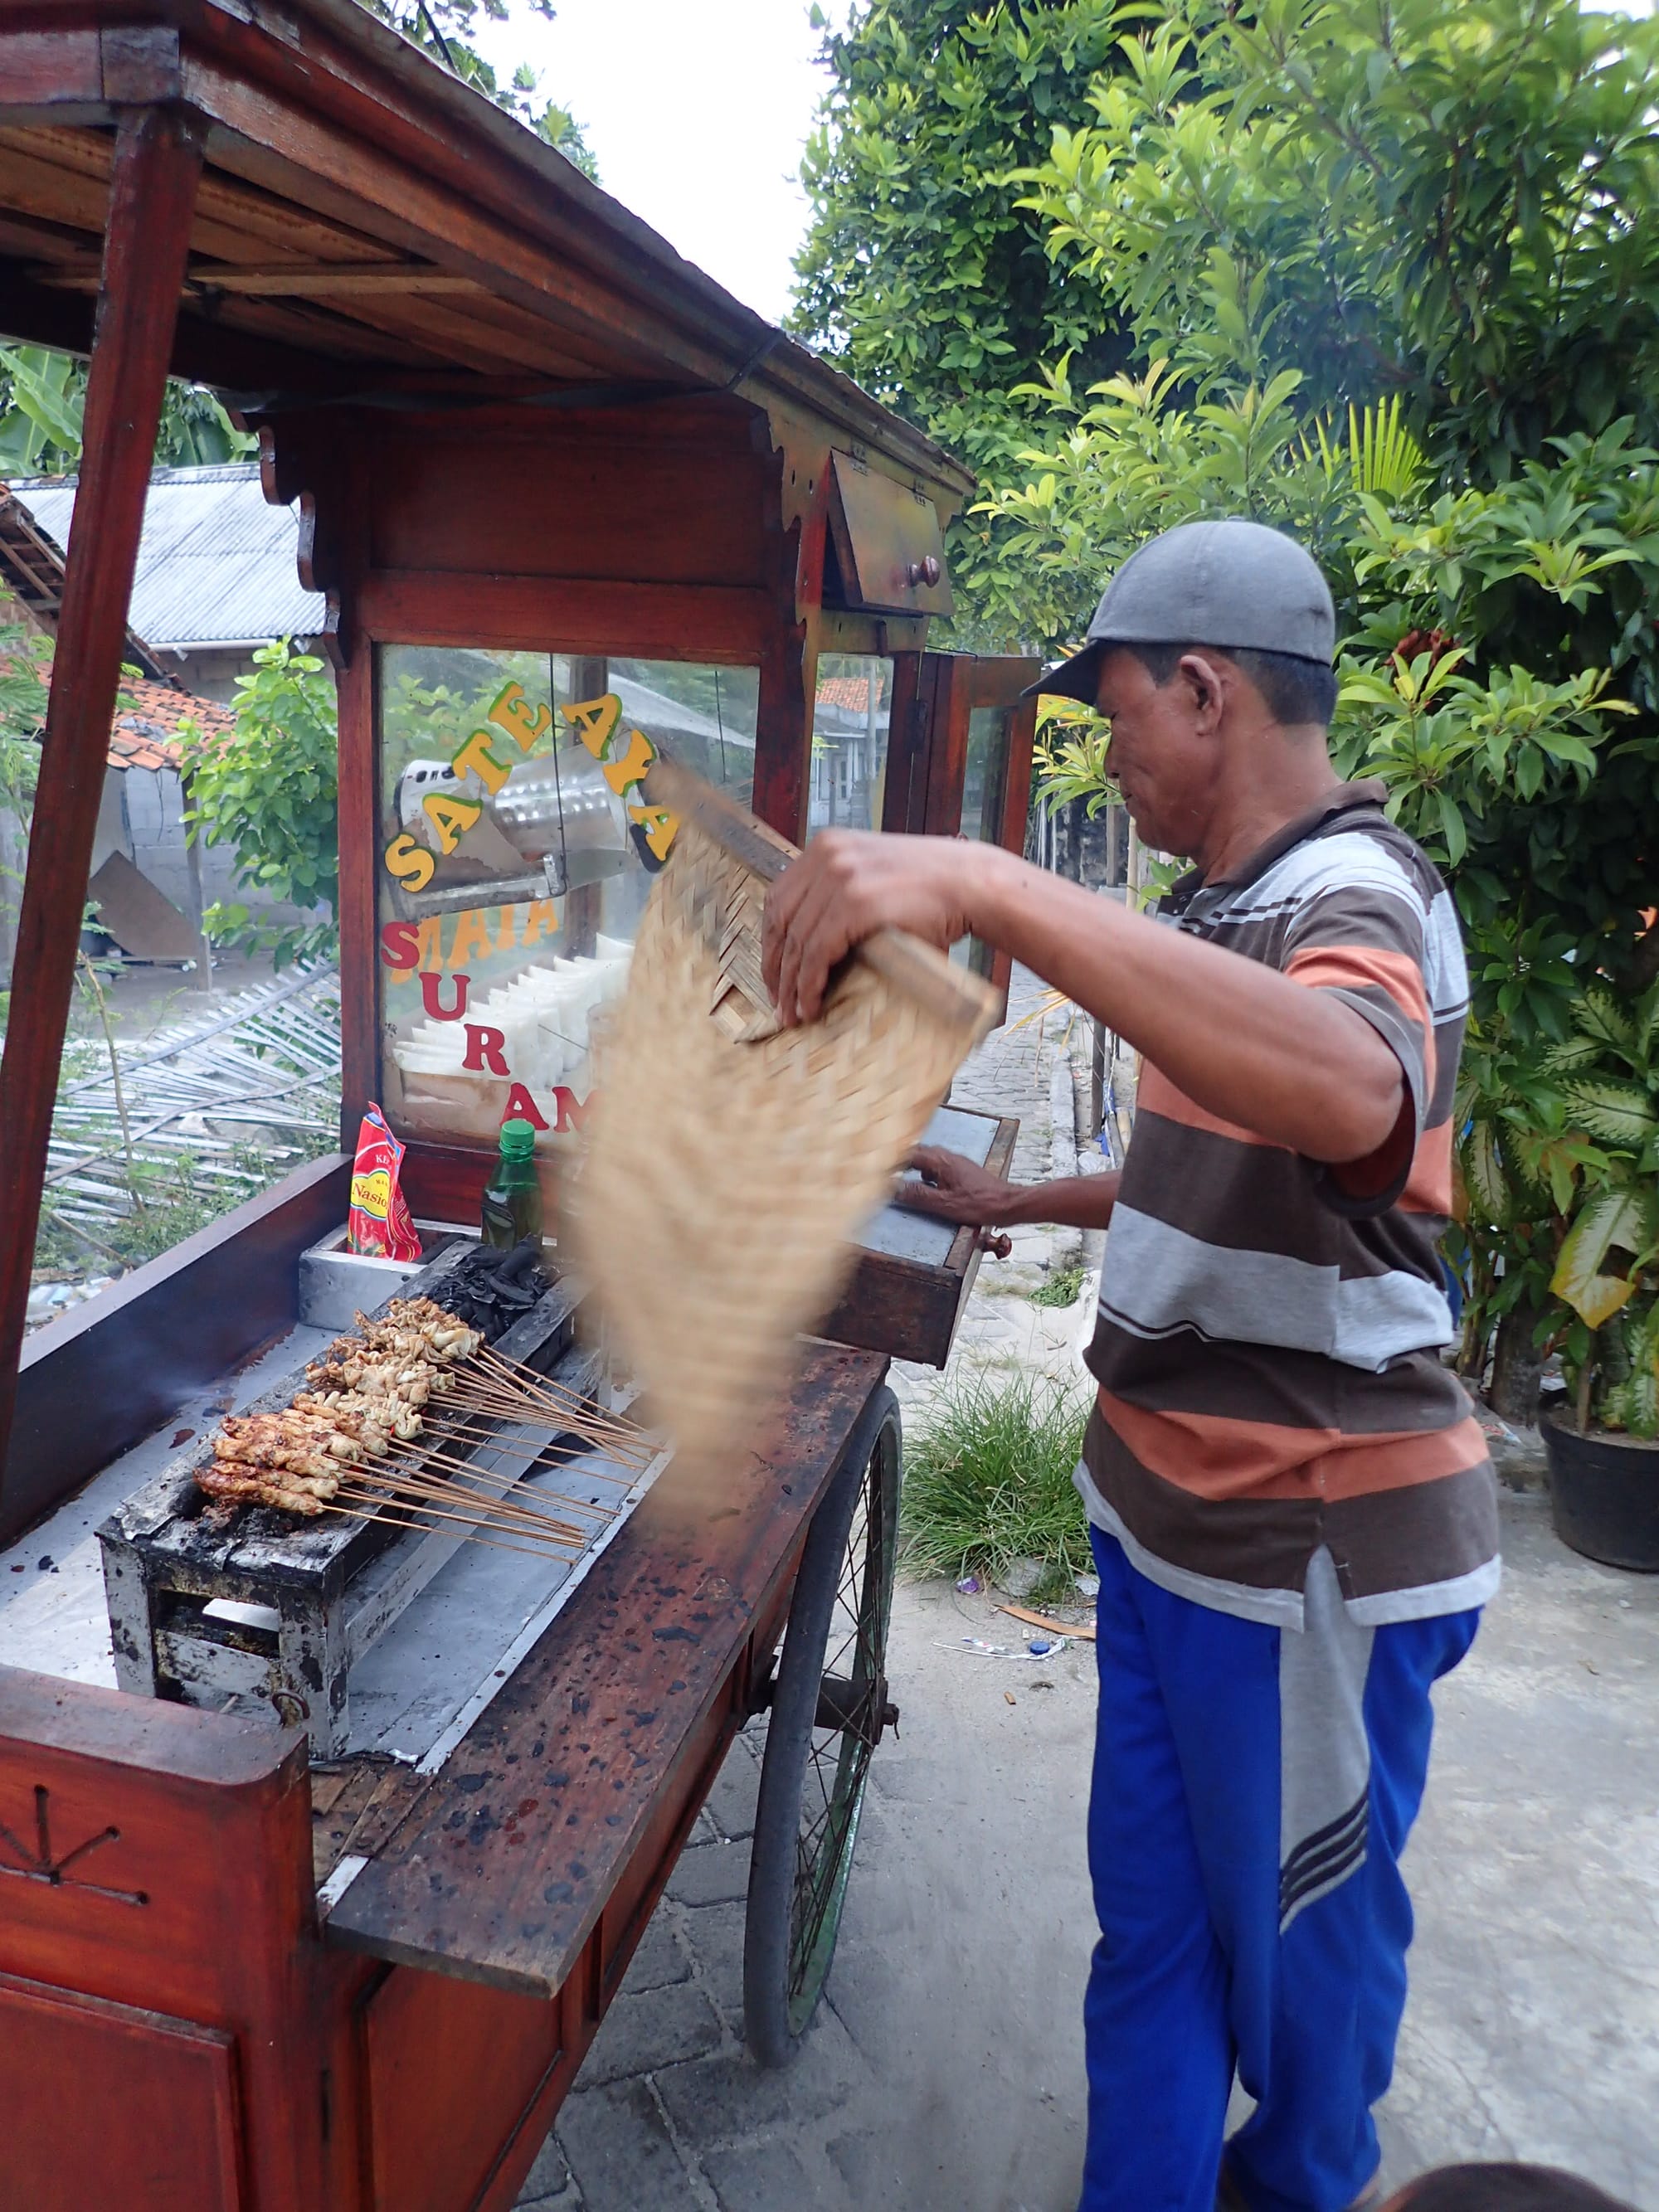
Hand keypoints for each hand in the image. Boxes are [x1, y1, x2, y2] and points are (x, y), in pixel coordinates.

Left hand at [762, 830, 990, 1025]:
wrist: (970, 883)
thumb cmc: (929, 888)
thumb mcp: (872, 874)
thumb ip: (839, 893)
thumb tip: (809, 939)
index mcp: (826, 845)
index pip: (778, 898)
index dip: (770, 941)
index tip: (773, 971)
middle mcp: (827, 856)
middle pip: (780, 921)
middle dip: (774, 967)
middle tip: (778, 1001)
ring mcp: (840, 878)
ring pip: (796, 942)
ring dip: (791, 985)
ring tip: (793, 1013)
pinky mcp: (855, 905)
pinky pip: (817, 953)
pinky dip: (809, 984)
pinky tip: (811, 1004)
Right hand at [895, 1145, 1018, 1226]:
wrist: (1007, 1204)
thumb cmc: (980, 1204)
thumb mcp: (944, 1205)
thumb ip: (919, 1196)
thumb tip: (896, 1189)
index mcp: (941, 1162)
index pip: (910, 1154)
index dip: (894, 1159)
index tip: (881, 1166)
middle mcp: (949, 1157)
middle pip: (919, 1153)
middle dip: (903, 1161)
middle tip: (889, 1171)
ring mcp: (957, 1163)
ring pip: (930, 1159)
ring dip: (916, 1167)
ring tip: (905, 1178)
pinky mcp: (963, 1171)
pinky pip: (940, 1166)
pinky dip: (929, 1173)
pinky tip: (930, 1186)